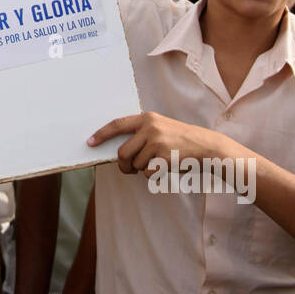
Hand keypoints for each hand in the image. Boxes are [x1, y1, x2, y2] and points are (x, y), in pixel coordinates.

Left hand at [87, 111, 236, 175]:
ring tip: (156, 164)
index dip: (101, 134)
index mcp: (147, 118)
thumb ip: (141, 134)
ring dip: (141, 170)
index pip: (117, 124)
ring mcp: (157, 141)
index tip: (89, 142)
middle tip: (128, 170)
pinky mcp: (164, 156)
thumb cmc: (179, 140)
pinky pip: (147, 172)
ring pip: (135, 164)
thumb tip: (117, 153)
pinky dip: (152, 175)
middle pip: (122, 152)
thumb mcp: (160, 128)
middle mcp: (150, 127)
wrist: (205, 146)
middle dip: (123, 165)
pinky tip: (164, 168)